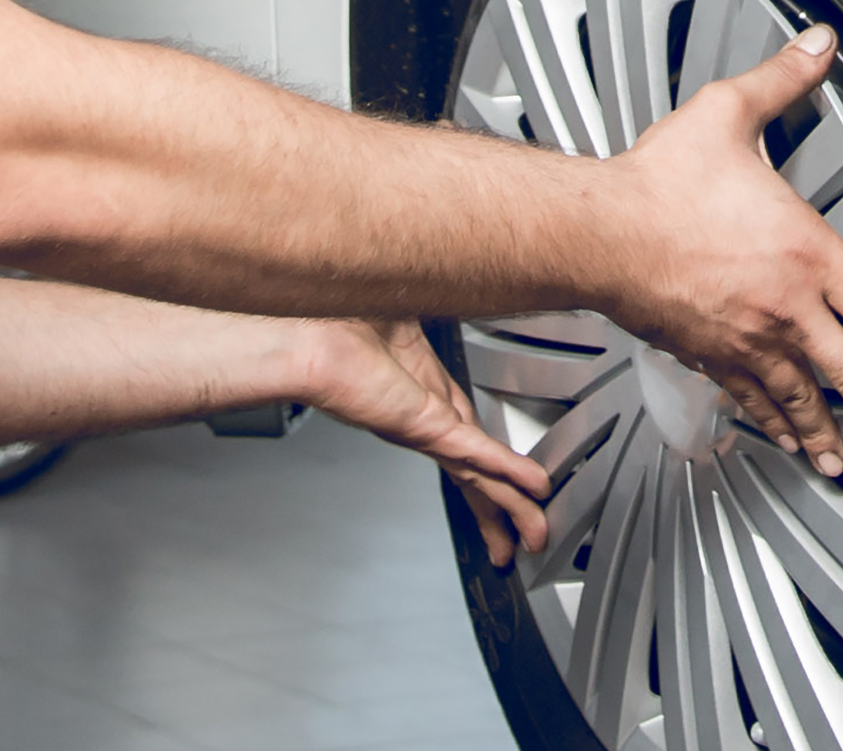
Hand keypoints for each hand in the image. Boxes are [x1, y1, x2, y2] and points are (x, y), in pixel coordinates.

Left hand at [296, 318, 552, 562]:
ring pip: (478, 476)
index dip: (492, 463)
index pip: (466, 439)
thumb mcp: (398, 318)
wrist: (309, 335)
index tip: (510, 480)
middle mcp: (421, 421)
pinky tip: (531, 488)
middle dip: (499, 510)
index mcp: (417, 398)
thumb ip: (419, 322)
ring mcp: (424, 429)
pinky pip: (476, 452)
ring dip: (510, 506)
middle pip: (472, 474)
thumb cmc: (334, 323)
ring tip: (533, 534)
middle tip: (519, 541)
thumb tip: (433, 300)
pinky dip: (508, 470)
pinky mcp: (425, 427)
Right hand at [600, 26, 842, 496]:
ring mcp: (746, 340)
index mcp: (805, 256)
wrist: (597, 232)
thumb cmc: (658, 185)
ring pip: (806, 403)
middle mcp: (784, 309)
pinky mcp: (708, 355)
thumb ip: (783, 79)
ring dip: (835, 439)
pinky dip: (778, 425)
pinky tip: (787, 439)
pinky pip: (754, 401)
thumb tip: (816, 46)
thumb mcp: (729, 114)